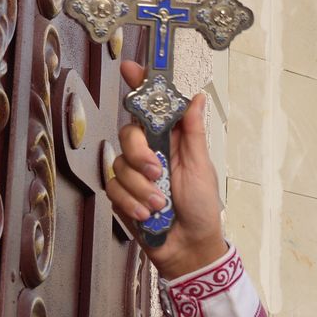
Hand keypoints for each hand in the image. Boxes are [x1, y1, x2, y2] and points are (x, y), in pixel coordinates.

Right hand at [107, 60, 228, 278]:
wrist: (189, 247)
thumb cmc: (201, 206)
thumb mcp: (201, 166)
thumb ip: (193, 132)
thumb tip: (196, 96)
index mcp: (170, 140)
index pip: (151, 106)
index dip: (139, 85)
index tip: (130, 68)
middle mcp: (149, 152)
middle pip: (128, 134)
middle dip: (140, 154)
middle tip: (157, 173)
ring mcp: (133, 174)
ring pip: (119, 165)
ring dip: (141, 188)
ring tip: (160, 205)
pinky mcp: (122, 196)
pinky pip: (114, 189)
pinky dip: (131, 203)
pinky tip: (147, 215)